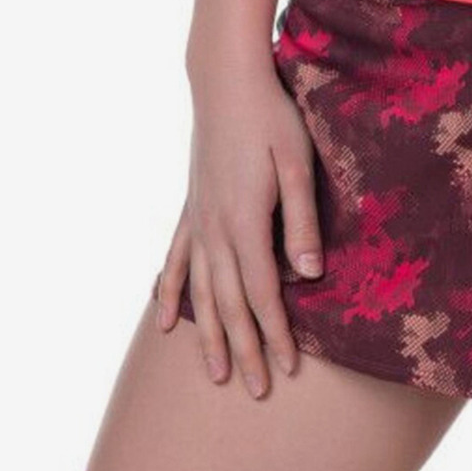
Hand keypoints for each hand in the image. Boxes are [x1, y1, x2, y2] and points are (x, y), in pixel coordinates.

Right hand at [152, 65, 325, 398]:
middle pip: (229, 302)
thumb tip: (309, 274)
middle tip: (255, 391)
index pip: (261, 292)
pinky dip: (168, 293)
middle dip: (244, 349)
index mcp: (246, 220)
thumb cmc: (272, 115)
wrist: (226, 80)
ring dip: (208, 334)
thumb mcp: (298, 161)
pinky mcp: (191, 206)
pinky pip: (174, 260)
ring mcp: (198, 218)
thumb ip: (302, 219)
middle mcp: (215, 228)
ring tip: (215, 373)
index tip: (288, 368)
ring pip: (199, 290)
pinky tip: (162, 321)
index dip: (276, 332)